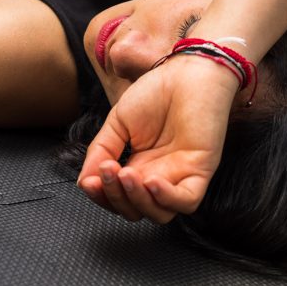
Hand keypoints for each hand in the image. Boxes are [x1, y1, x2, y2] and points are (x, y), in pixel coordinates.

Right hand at [77, 56, 238, 222]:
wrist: (187, 71)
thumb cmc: (156, 92)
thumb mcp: (117, 123)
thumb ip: (100, 152)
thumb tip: (85, 182)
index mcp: (139, 166)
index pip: (118, 198)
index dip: (102, 196)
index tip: (89, 181)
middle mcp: (159, 176)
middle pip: (135, 211)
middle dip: (115, 197)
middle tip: (108, 170)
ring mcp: (180, 176)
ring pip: (160, 214)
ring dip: (137, 201)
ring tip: (126, 174)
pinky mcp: (201, 170)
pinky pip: (187, 201)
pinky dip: (166, 198)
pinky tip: (150, 180)